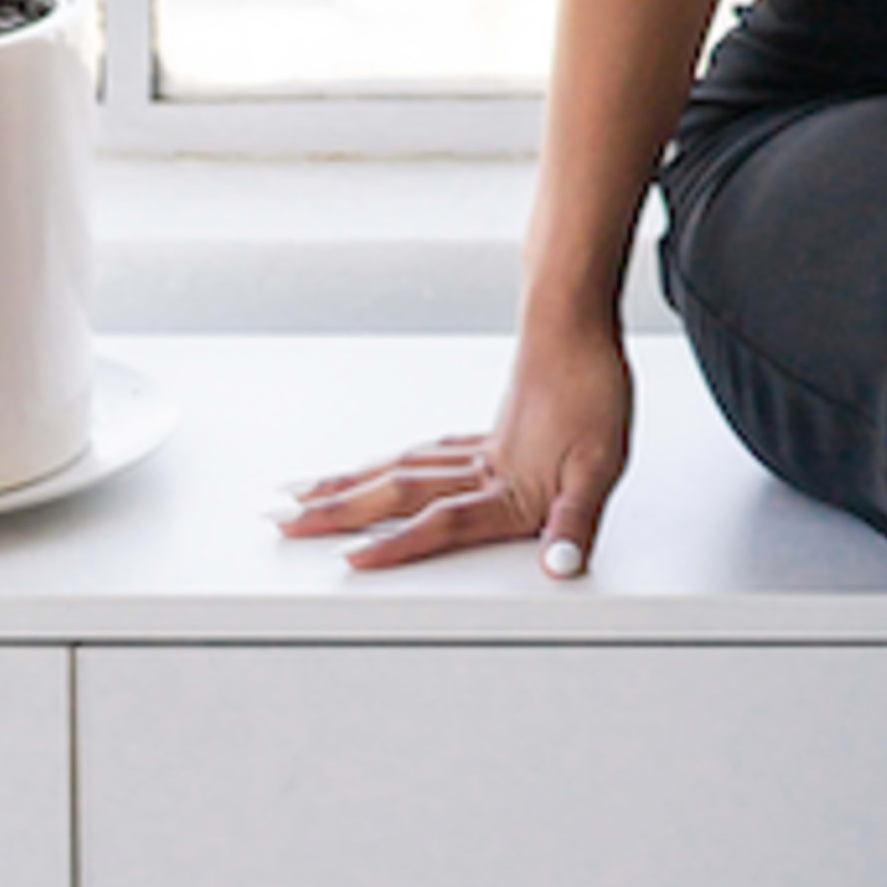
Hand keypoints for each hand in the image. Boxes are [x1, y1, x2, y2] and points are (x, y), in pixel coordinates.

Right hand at [275, 317, 634, 576]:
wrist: (579, 322)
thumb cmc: (593, 389)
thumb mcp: (603, 466)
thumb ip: (577, 520)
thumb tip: (560, 564)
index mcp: (506, 486)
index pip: (441, 522)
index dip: (397, 545)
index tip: (348, 560)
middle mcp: (479, 468)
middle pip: (397, 492)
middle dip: (338, 511)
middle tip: (283, 521)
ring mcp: (476, 448)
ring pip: (399, 468)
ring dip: (350, 484)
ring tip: (306, 495)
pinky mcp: (485, 432)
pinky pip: (423, 452)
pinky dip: (392, 463)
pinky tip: (381, 470)